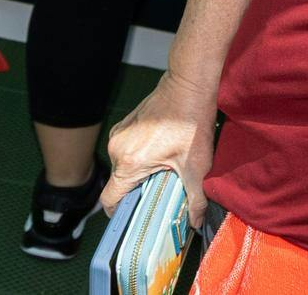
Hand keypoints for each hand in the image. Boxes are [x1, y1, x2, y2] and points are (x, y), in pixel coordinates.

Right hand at [101, 68, 218, 226]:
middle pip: (119, 183)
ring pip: (123, 166)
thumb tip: (196, 223)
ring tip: (163, 173)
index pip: (110, 200)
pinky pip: (126, 150)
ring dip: (139, 173)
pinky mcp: (125, 125)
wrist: (188, 84)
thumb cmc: (191, 122)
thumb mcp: (197, 165)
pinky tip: (161, 155)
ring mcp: (119, 134)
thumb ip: (196, 198)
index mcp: (129, 162)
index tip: (135, 219)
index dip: (120, 214)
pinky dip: (139, 157)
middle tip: (160, 195)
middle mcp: (117, 149)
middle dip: (137, 192)